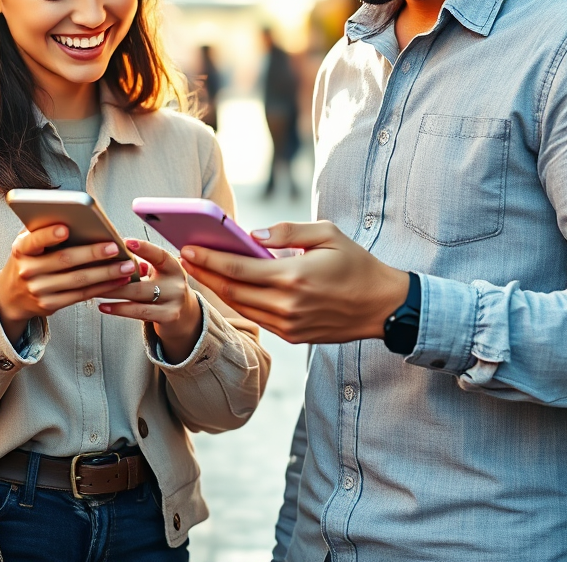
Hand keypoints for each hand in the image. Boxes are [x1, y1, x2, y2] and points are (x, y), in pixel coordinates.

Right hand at [0, 224, 138, 343]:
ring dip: (106, 273)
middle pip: (64, 260)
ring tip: (127, 266)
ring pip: (77, 280)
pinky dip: (102, 287)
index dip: (48, 235)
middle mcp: (27, 270)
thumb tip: (80, 217)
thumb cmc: (29, 258)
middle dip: (92, 253)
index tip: (65, 228)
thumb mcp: (28, 241)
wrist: (11, 294)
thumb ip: (45, 229)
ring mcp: (38, 290)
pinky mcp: (50, 305)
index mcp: (21, 249)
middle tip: (115, 247)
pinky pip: (80, 296)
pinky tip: (118, 280)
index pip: (33, 240)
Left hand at [98, 238, 202, 363]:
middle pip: (142, 281)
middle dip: (116, 278)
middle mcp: (176, 284)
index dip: (144, 248)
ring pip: (138, 298)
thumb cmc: (164, 288)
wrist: (185, 315)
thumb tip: (115, 253)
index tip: (126, 242)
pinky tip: (104, 307)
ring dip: (113, 294)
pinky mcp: (168, 317)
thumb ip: (143, 264)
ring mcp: (174, 302)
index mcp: (173, 267)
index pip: (160, 255)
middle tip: (96, 272)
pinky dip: (119, 309)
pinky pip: (139, 312)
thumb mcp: (160, 273)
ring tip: (95, 291)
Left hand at [180, 221, 408, 343]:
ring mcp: (289, 324)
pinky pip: (257, 317)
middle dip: (204, 273)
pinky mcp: (293, 336)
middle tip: (183, 257)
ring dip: (216, 289)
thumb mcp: (328, 234)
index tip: (188, 247)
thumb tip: (252, 234)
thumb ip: (288, 231)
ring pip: (241, 306)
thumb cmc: (357, 264)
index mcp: (294, 277)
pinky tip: (227, 287)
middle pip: (232, 290)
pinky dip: (238, 302)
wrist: (382, 307)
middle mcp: (287, 305)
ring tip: (199, 269)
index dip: (209, 258)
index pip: (238, 269)